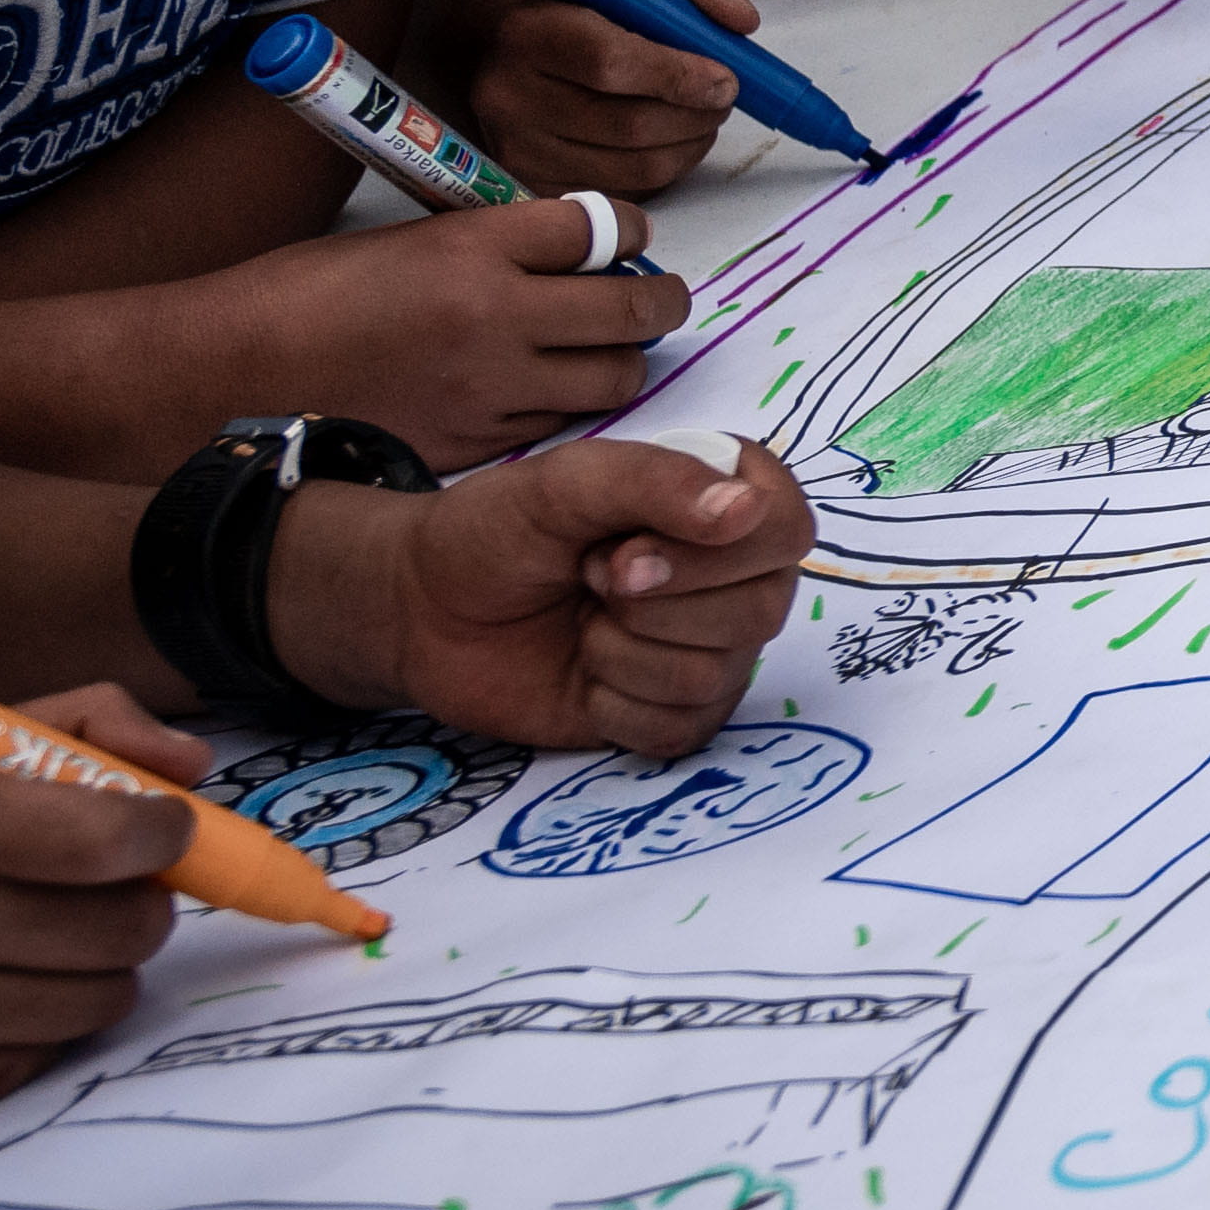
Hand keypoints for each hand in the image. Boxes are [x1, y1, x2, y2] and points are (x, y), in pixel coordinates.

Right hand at [0, 750, 197, 1131]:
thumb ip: (65, 734)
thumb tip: (193, 768)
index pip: (109, 834)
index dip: (162, 831)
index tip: (155, 828)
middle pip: (129, 925)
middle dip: (134, 904)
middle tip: (88, 892)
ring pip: (105, 998)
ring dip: (92, 969)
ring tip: (22, 944)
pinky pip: (48, 1059)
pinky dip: (36, 1028)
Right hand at [202, 194, 685, 460]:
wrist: (234, 371)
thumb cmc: (307, 294)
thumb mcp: (409, 239)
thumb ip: (493, 243)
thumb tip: (571, 246)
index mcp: (473, 246)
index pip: (599, 227)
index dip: (628, 229)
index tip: (630, 237)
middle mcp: (494, 316)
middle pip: (631, 308)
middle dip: (659, 299)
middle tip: (659, 296)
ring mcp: (488, 388)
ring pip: (615, 377)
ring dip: (623, 359)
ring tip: (609, 348)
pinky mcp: (475, 443)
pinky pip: (560, 424)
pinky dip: (570, 406)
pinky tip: (549, 391)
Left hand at [295, 437, 816, 753]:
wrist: (424, 613)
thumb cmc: (494, 533)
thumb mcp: (562, 483)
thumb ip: (654, 481)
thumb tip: (746, 509)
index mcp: (720, 503)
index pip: (786, 527)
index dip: (713, 552)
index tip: (625, 549)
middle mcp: (732, 578)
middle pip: (762, 608)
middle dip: (654, 603)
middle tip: (587, 578)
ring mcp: (709, 650)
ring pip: (718, 673)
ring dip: (623, 652)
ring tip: (580, 624)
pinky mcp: (676, 714)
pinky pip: (684, 728)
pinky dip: (617, 707)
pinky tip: (582, 677)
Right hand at [462, 0, 745, 195]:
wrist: (502, 57)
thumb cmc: (583, 15)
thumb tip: (741, 22)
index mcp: (529, 32)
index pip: (610, 62)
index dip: (679, 76)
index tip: (726, 80)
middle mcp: (509, 95)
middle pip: (629, 124)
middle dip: (697, 116)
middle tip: (724, 99)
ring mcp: (518, 150)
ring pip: (635, 166)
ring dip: (690, 146)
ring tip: (703, 119)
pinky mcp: (536, 188)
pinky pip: (625, 193)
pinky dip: (665, 171)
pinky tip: (671, 143)